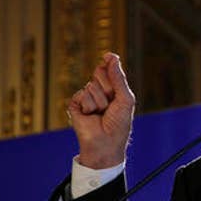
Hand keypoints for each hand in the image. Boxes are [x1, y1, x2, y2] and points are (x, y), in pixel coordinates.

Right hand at [68, 53, 135, 168]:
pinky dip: (89, 105)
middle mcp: (99, 90)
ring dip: (100, 101)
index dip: (110, 62)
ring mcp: (87, 97)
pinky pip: (81, 94)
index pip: (109, 67)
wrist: (106, 143)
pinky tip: (90, 115)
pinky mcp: (75, 104)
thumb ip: (118, 78)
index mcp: (113, 88)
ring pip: (91, 85)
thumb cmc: (119, 123)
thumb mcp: (125, 98)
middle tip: (111, 102)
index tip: (108, 57)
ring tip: (101, 113)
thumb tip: (112, 57)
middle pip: (99, 72)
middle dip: (107, 87)